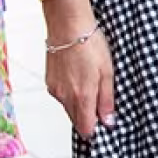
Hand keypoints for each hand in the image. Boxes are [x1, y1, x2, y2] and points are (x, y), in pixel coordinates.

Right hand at [44, 8, 114, 138]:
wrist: (67, 26)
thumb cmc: (90, 46)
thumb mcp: (107, 73)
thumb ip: (106, 100)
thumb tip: (108, 122)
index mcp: (82, 97)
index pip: (86, 128)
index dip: (95, 131)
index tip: (104, 127)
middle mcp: (65, 97)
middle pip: (77, 119)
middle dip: (88, 118)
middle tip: (101, 106)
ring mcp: (55, 89)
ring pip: (69, 107)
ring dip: (80, 105)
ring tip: (91, 86)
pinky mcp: (50, 81)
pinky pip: (62, 96)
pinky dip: (71, 93)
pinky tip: (79, 79)